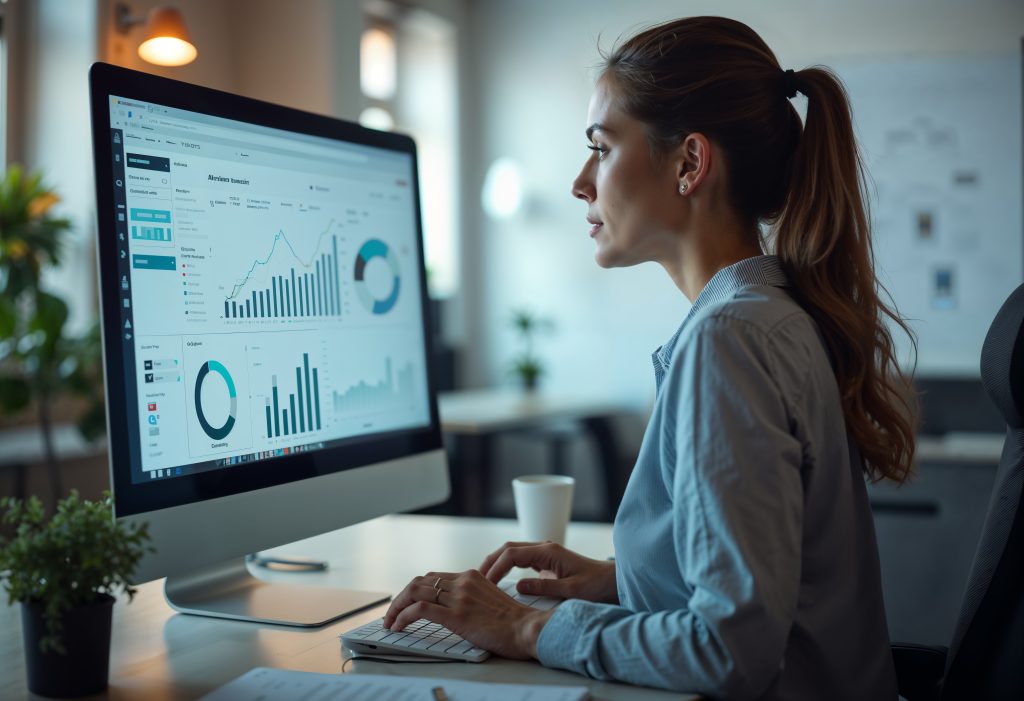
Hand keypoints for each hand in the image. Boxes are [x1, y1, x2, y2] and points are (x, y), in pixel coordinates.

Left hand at [382, 569, 553, 659]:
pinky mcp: (456, 615)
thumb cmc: (513, 622)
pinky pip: (419, 610)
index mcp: (471, 576)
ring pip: (415, 592)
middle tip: (392, 613)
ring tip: (390, 621)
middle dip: (400, 597)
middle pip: (419, 582)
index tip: (406, 603)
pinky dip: (403, 617)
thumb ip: (472, 596)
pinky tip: (398, 627)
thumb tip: (452, 607)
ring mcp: (459, 597)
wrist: (527, 629)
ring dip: (396, 607)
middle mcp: (463, 582)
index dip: (414, 590)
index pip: (433, 577)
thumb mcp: (490, 599)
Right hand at [479, 541, 617, 603]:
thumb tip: (518, 587)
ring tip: (483, 579)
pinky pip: (520, 561)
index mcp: (548, 551)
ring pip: (513, 552)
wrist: (613, 582)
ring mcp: (545, 554)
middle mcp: (544, 548)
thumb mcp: (571, 590)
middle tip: (476, 579)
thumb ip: (544, 587)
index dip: (496, 567)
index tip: (486, 583)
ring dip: (497, 563)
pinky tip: (500, 580)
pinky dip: (506, 567)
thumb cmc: (596, 586)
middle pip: (508, 548)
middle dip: (491, 561)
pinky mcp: (546, 563)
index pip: (512, 553)